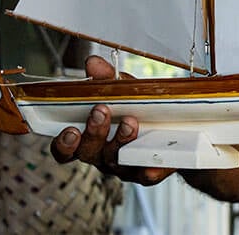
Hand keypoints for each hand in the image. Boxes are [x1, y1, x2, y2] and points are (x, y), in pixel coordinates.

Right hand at [50, 55, 174, 185]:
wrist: (174, 130)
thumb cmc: (138, 110)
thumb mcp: (124, 91)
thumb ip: (107, 79)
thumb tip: (93, 62)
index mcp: (90, 138)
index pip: (66, 148)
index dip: (64, 144)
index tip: (70, 129)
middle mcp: (102, 156)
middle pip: (89, 152)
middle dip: (93, 131)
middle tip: (101, 110)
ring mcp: (124, 167)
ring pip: (116, 161)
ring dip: (121, 141)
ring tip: (130, 122)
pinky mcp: (148, 172)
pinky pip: (147, 175)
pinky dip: (149, 169)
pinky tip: (152, 165)